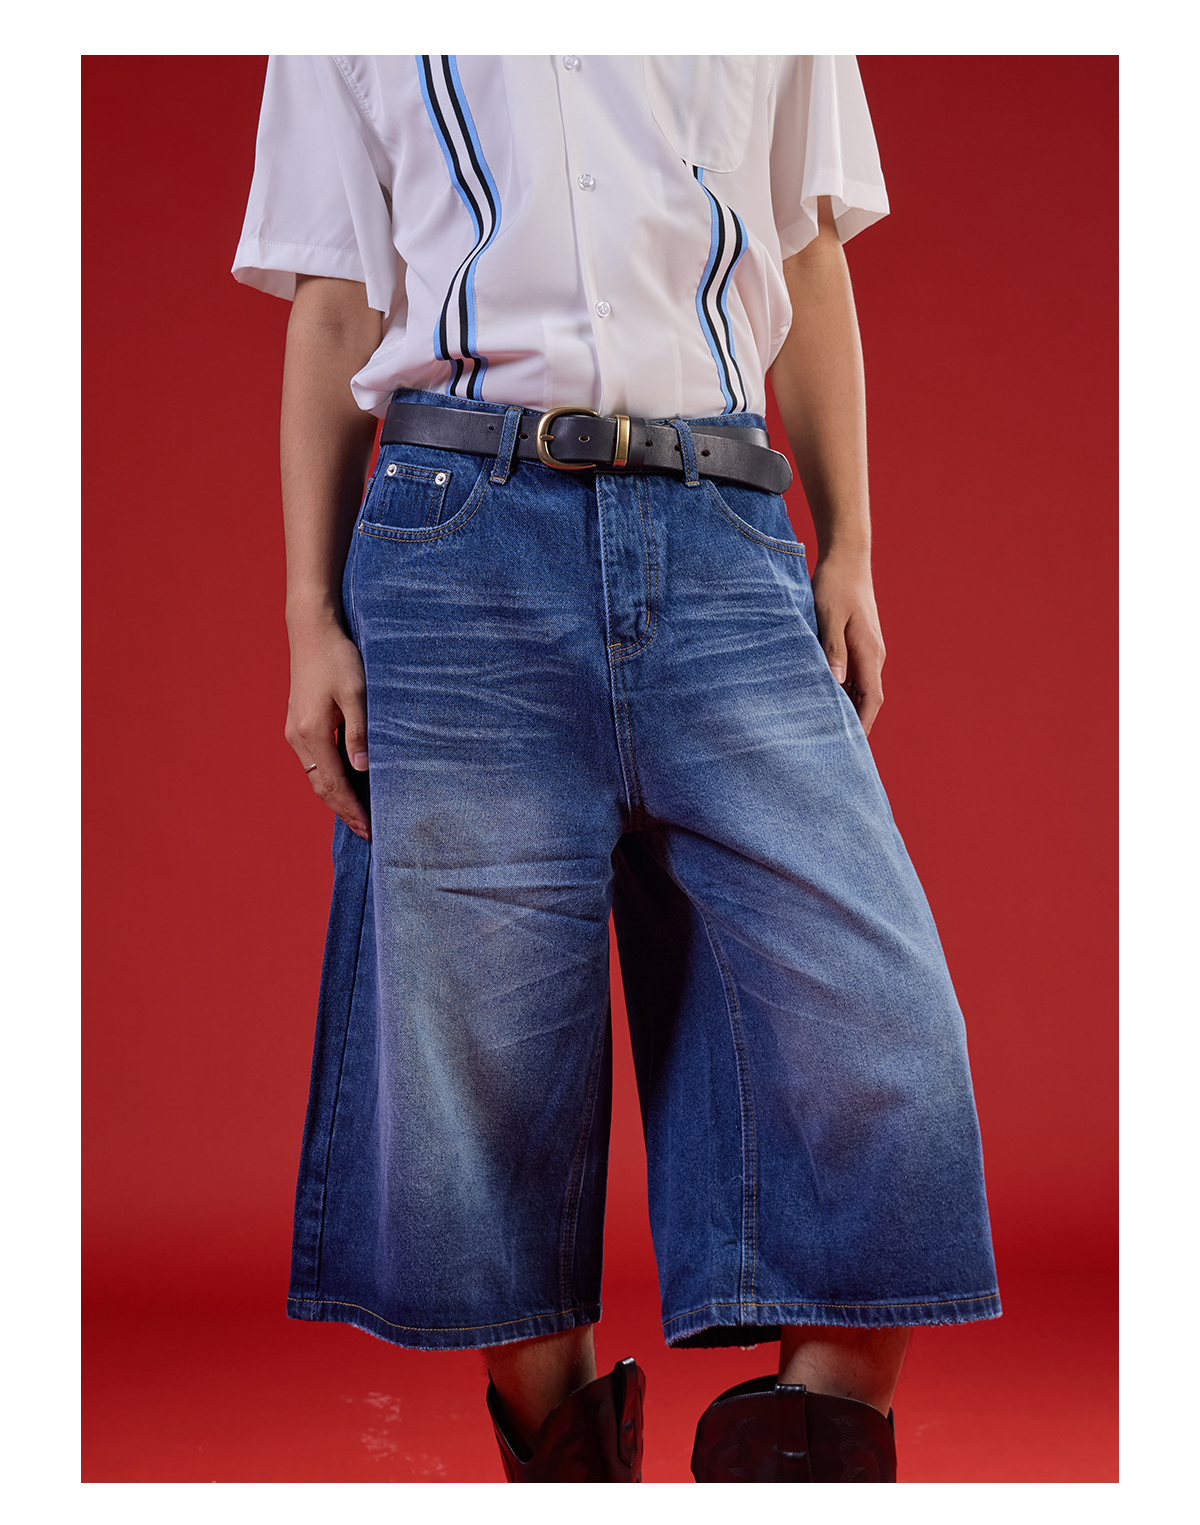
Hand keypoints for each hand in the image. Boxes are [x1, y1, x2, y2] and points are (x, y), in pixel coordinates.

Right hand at [284, 614, 370, 839]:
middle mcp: (298, 738)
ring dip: (337, 798)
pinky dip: (330, 780)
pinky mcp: (298, 725)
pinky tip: (347, 784)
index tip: (370, 830)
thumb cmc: (338, 658)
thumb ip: (360, 733)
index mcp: (313, 733)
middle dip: (344, 811)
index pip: (334, 785)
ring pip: (315, 777)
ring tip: (359, 814)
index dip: (352, 810)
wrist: (311, 631)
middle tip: (367, 832)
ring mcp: (294, 732)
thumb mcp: (357, 694)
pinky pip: (314, 763)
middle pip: (321, 788)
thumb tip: (363, 771)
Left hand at [809, 554, 885, 734]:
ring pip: (861, 687)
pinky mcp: (859, 642)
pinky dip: (843, 689)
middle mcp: (873, 654)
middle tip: (833, 745)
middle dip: (854, 722)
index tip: (850, 745)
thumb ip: (832, 649)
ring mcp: (868, 649)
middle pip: (868, 699)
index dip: (863, 724)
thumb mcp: (828, 616)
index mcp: (869, 651)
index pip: (871, 699)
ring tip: (824, 726)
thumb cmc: (834, 585)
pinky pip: (854, 674)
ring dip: (847, 706)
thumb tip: (837, 682)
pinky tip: (824, 696)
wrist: (847, 558)